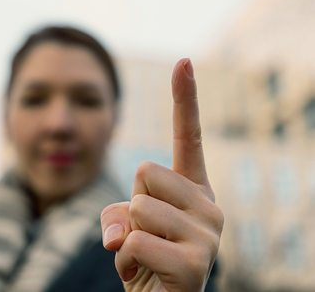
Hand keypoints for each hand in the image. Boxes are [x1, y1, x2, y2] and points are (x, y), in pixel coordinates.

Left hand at [101, 58, 223, 291]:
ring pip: (136, 207)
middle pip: (143, 171)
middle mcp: (209, 207)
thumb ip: (121, 212)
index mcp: (194, 191)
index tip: (184, 61)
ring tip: (143, 256)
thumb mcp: (128, 225)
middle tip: (144, 235)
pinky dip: (125, 261)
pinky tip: (143, 275)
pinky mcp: (195, 265)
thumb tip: (121, 235)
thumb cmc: (144, 261)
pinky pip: (134, 242)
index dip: (184, 99)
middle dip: (130, 204)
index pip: (187, 138)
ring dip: (126, 235)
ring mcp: (207, 235)